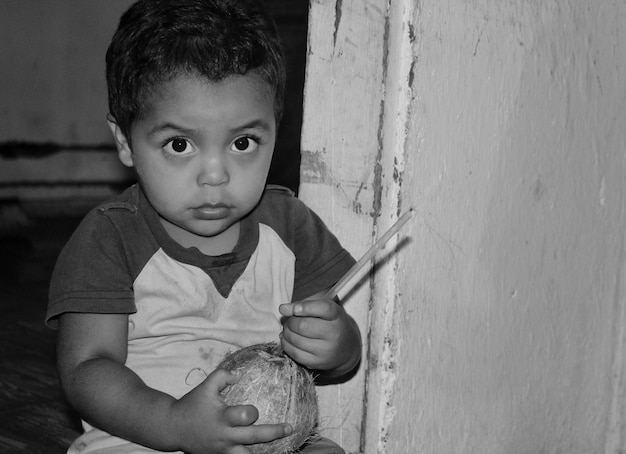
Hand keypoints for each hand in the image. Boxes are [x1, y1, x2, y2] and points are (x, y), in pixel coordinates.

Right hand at [169, 368, 291, 453]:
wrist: (172, 427)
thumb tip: (240, 375)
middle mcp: (225, 436)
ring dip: (263, 451)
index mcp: (222, 418)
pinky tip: (263, 452)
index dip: (253, 412)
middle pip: (254, 437)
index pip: (245, 416)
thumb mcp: (205, 386)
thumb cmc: (192, 404)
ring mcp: (223, 449)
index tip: (254, 410)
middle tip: (290, 428)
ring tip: (280, 448)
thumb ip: (223, 375)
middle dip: (275, 433)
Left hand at [279, 297, 360, 376]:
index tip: (295, 309)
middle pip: (303, 325)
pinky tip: (288, 339)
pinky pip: (294, 353)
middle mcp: (335, 333)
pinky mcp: (318, 363)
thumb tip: (283, 309)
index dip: (307, 308)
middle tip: (291, 320)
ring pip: (296, 340)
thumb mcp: (323, 307)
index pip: (324, 309)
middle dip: (291, 321)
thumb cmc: (330, 322)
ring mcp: (326, 350)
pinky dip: (286, 345)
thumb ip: (304, 304)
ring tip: (289, 329)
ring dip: (286, 332)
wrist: (346, 348)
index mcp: (337, 315)